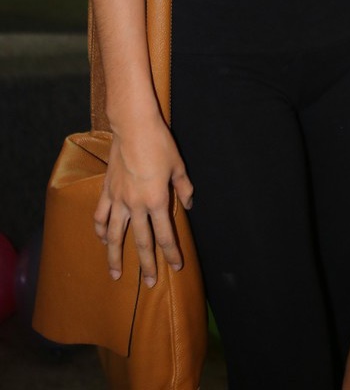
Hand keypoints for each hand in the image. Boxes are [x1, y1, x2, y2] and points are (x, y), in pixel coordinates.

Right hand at [94, 117, 193, 286]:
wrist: (133, 127)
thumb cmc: (160, 144)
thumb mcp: (178, 166)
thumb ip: (183, 189)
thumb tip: (189, 205)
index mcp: (156, 200)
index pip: (166, 234)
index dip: (171, 253)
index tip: (176, 266)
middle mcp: (136, 205)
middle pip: (141, 242)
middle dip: (147, 265)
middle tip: (149, 283)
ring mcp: (118, 199)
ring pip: (113, 236)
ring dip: (115, 257)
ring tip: (116, 274)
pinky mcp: (106, 191)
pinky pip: (100, 216)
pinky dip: (99, 230)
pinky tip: (100, 240)